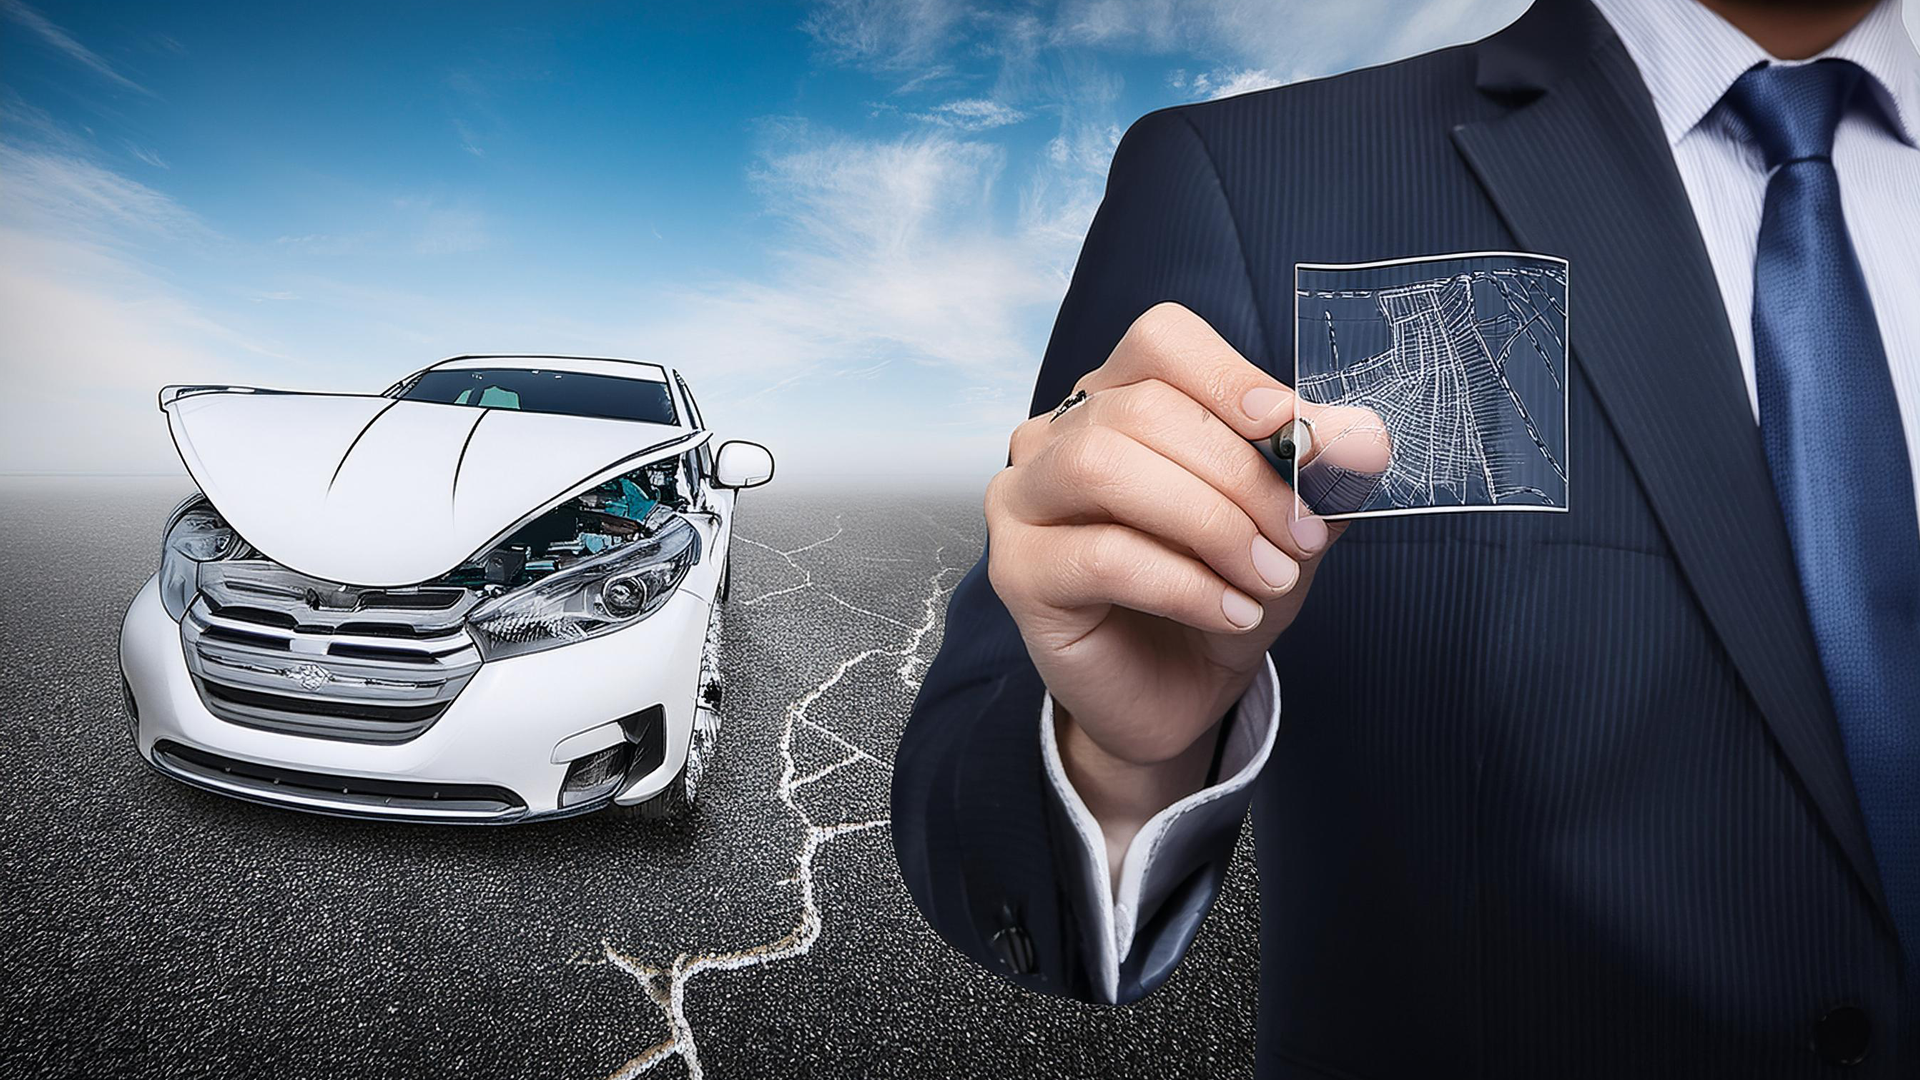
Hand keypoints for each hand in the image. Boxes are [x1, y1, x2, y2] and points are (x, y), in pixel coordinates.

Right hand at [986, 303, 1387, 865]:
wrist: (1175, 697)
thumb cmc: (1219, 594)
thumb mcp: (1286, 529)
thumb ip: (1317, 478)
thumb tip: (1363, 435)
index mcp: (1117, 398)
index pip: (1161, 341)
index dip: (1231, 377)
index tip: (1296, 433)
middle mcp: (1055, 435)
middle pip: (1143, 408)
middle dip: (1243, 475)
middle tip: (1302, 538)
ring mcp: (1023, 499)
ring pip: (1106, 467)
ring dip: (1211, 524)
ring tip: (1268, 578)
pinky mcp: (1017, 571)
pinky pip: (1102, 555)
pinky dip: (1185, 584)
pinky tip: (1230, 612)